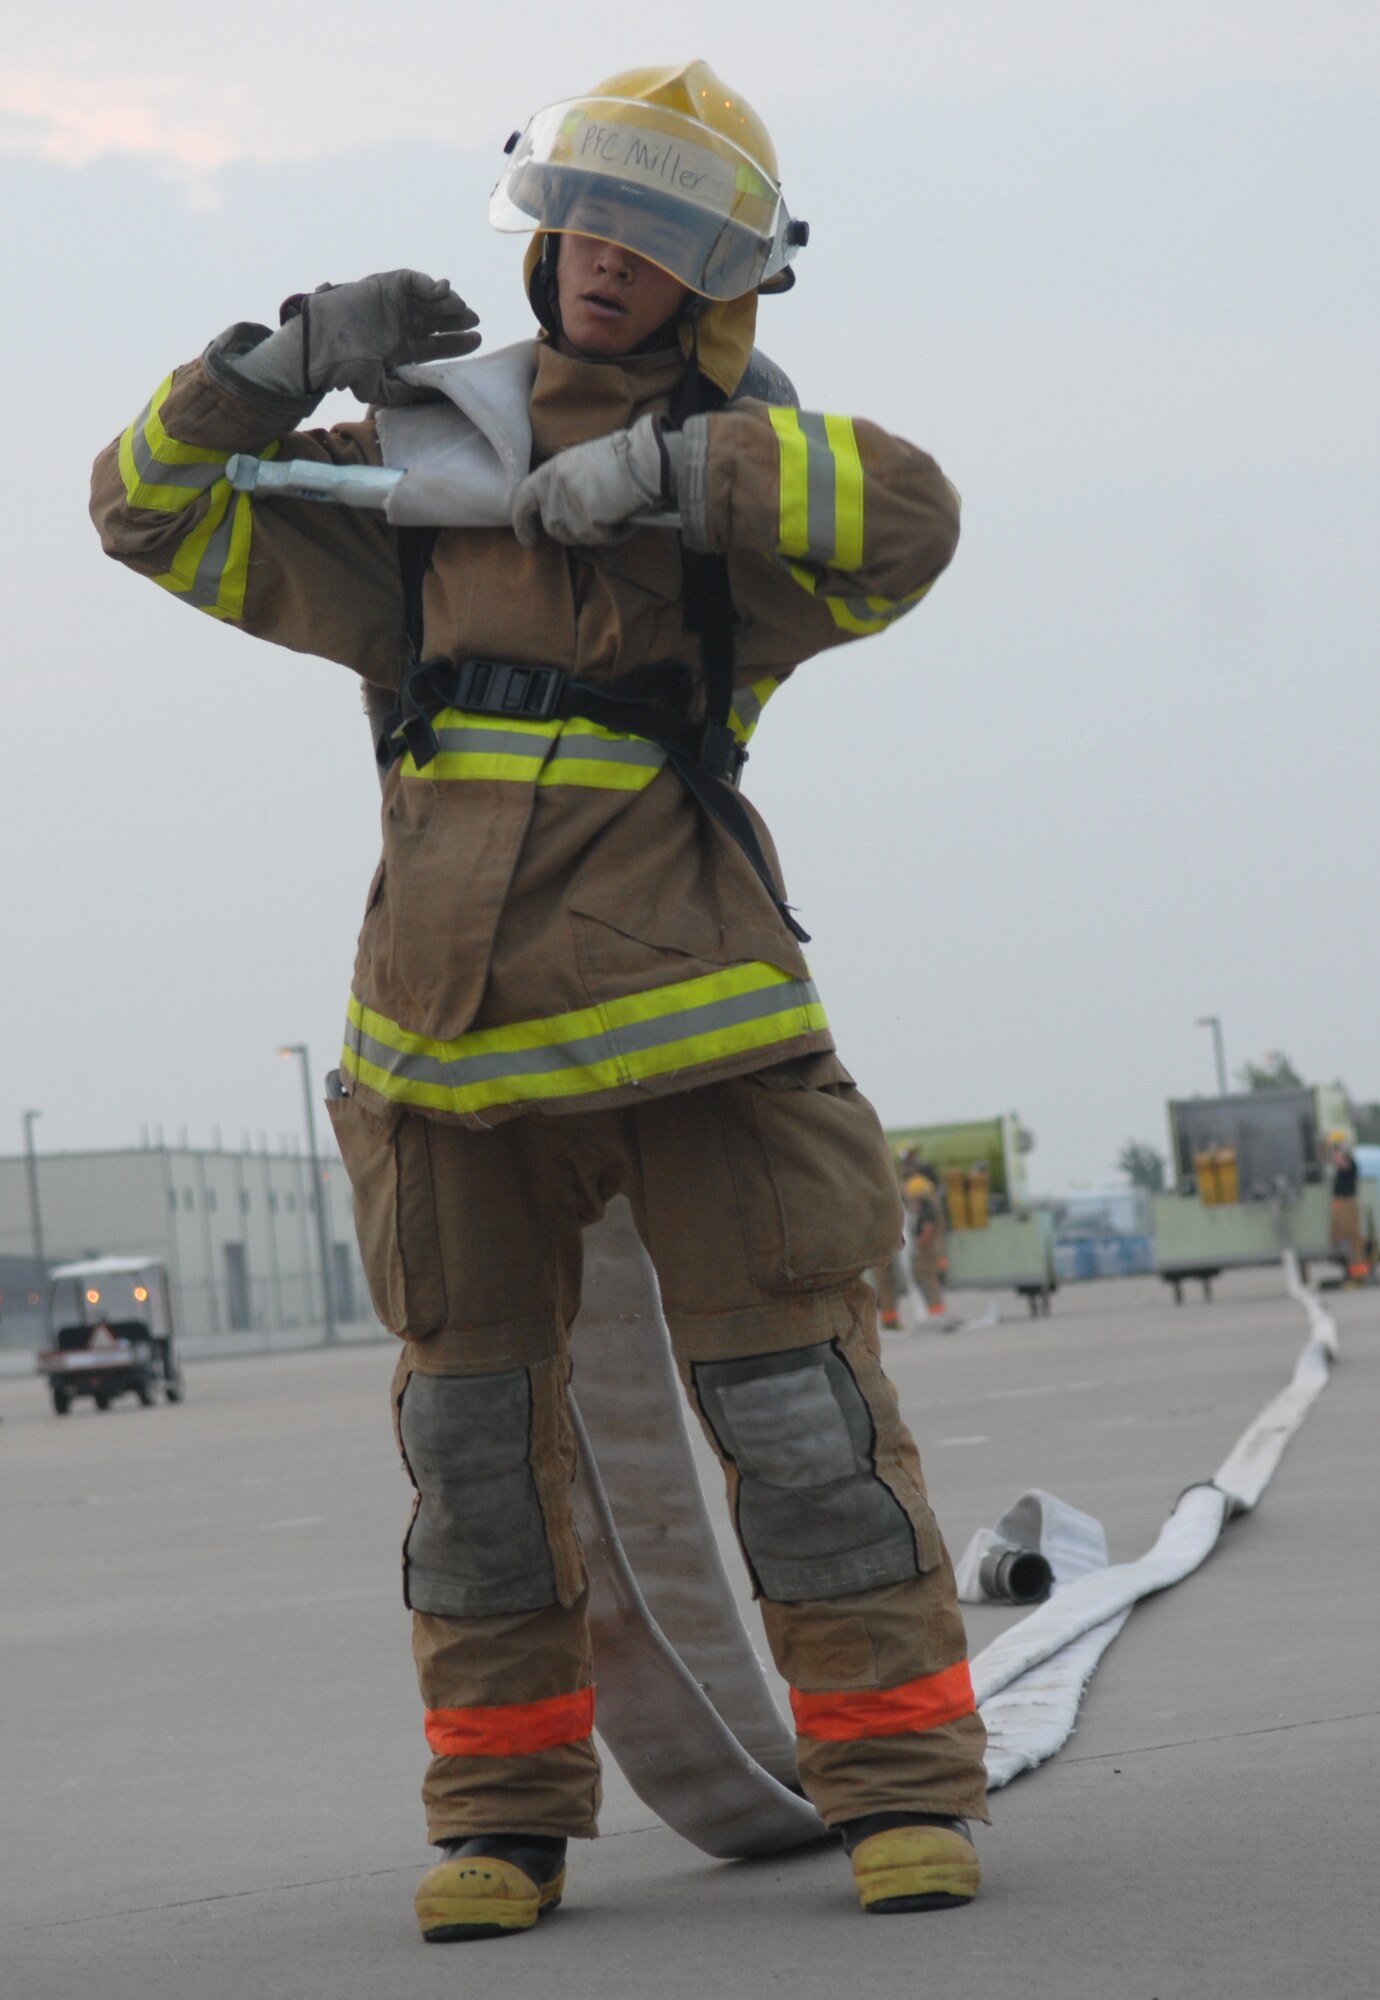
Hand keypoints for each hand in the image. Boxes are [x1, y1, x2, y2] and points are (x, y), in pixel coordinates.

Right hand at [297, 271, 480, 402]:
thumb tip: (438, 396)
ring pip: (430, 300)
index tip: (476, 342)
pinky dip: (430, 284)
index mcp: (402, 348)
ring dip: (448, 303)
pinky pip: (414, 281)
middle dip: (457, 320)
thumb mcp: (381, 390)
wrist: (320, 346)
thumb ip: (409, 393)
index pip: (436, 345)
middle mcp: (401, 324)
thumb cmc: (345, 370)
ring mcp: (394, 304)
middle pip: (438, 320)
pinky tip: (443, 291)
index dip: (457, 343)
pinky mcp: (386, 285)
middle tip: (474, 323)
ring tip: (462, 309)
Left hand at [510, 414, 674, 547]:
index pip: (522, 501)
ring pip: (575, 536)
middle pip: (552, 526)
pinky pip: (600, 539)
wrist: (642, 460)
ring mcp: (570, 507)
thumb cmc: (618, 458)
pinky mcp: (588, 522)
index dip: (522, 524)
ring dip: (593, 532)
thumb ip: (562, 483)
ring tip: (613, 512)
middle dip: (570, 530)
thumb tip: (556, 508)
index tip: (527, 539)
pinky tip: (624, 516)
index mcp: (550, 471)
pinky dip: (614, 533)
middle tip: (591, 524)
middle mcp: (555, 489)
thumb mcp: (578, 461)